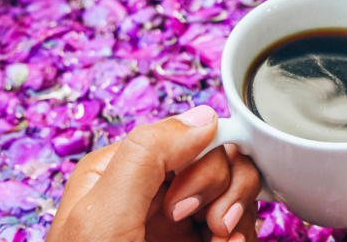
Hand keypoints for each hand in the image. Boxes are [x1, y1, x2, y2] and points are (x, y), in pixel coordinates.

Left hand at [47, 105, 260, 241]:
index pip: (181, 133)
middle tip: (208, 227)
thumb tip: (202, 116)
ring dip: (239, 215)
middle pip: (216, 156)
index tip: (187, 204)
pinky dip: (243, 236)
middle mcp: (152, 192)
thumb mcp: (104, 216)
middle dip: (222, 189)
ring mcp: (179, 223)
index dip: (199, 160)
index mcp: (117, 172)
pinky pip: (240, 223)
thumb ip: (147, 155)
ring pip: (235, 188)